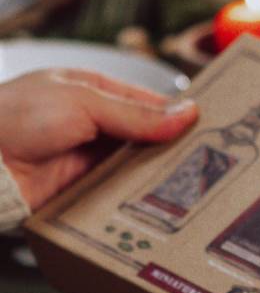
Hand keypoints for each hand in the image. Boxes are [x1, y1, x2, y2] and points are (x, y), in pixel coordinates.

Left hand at [0, 70, 197, 210]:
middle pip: (147, 138)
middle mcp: (91, 124)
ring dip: (156, 175)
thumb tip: (186, 113)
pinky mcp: (81, 190)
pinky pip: (119, 194)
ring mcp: (86, 158)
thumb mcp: (82, 102)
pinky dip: (137, 198)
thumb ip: (136, 113)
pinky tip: (157, 201)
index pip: (149, 102)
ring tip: (190, 183)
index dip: (178, 114)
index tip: (207, 127)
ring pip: (137, 168)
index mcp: (91, 91)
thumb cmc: (11, 117)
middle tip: (206, 159)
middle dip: (172, 148)